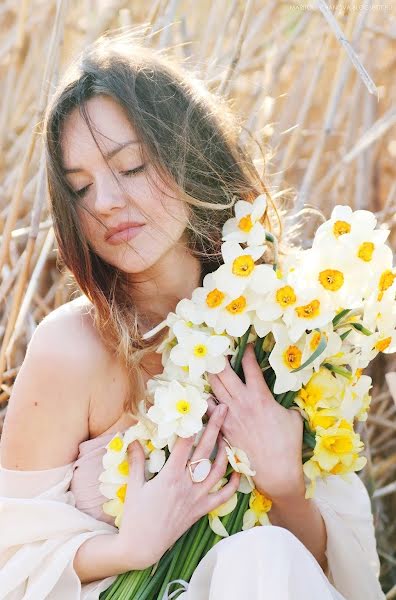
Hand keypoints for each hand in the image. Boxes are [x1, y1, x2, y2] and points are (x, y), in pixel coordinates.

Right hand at [116, 404, 239, 569]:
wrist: (142, 547)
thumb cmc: (135, 516)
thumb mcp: (134, 486)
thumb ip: (136, 461)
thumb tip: (133, 438)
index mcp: (170, 476)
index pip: (185, 444)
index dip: (193, 424)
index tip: (200, 407)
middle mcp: (187, 484)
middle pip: (205, 450)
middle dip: (215, 427)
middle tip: (223, 409)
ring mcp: (197, 498)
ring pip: (217, 470)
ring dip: (224, 451)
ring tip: (228, 434)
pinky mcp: (201, 511)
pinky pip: (221, 497)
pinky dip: (232, 484)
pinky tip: (236, 472)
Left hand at [207, 344, 304, 502]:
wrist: (275, 470)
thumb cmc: (288, 444)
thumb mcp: (293, 418)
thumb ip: (285, 404)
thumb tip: (284, 401)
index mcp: (260, 395)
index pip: (250, 365)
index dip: (248, 351)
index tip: (247, 344)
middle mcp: (241, 401)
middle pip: (223, 372)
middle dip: (220, 358)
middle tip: (219, 350)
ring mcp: (229, 415)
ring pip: (213, 387)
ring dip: (211, 375)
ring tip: (210, 367)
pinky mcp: (223, 428)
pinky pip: (209, 409)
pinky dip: (208, 400)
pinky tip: (208, 395)